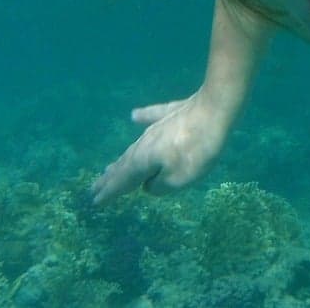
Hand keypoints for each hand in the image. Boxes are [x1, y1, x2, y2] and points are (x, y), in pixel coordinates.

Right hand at [91, 90, 232, 203]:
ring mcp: (158, 126)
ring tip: (109, 167)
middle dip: (110, 178)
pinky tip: (135, 115)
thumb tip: (150, 184)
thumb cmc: (197, 149)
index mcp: (143, 161)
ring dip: (121, 159)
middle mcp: (144, 143)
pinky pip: (152, 117)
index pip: (122, 181)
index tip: (95, 201)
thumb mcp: (178, 179)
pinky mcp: (173, 114)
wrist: (214, 109)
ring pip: (134, 147)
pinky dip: (143, 118)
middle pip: (124, 164)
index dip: (109, 192)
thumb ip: (160, 186)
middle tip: (95, 187)